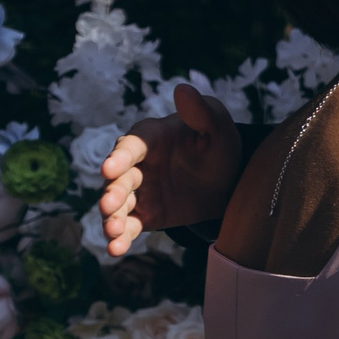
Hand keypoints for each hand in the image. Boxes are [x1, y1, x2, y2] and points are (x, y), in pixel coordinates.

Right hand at [96, 82, 242, 256]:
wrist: (229, 181)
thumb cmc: (219, 147)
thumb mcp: (219, 129)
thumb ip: (202, 112)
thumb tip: (183, 88)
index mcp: (150, 138)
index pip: (130, 147)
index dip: (120, 157)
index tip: (110, 169)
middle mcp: (137, 165)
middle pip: (119, 179)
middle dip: (112, 192)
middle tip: (109, 205)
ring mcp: (138, 192)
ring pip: (119, 205)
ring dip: (111, 218)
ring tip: (112, 231)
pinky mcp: (145, 215)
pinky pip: (129, 226)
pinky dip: (120, 238)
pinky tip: (114, 250)